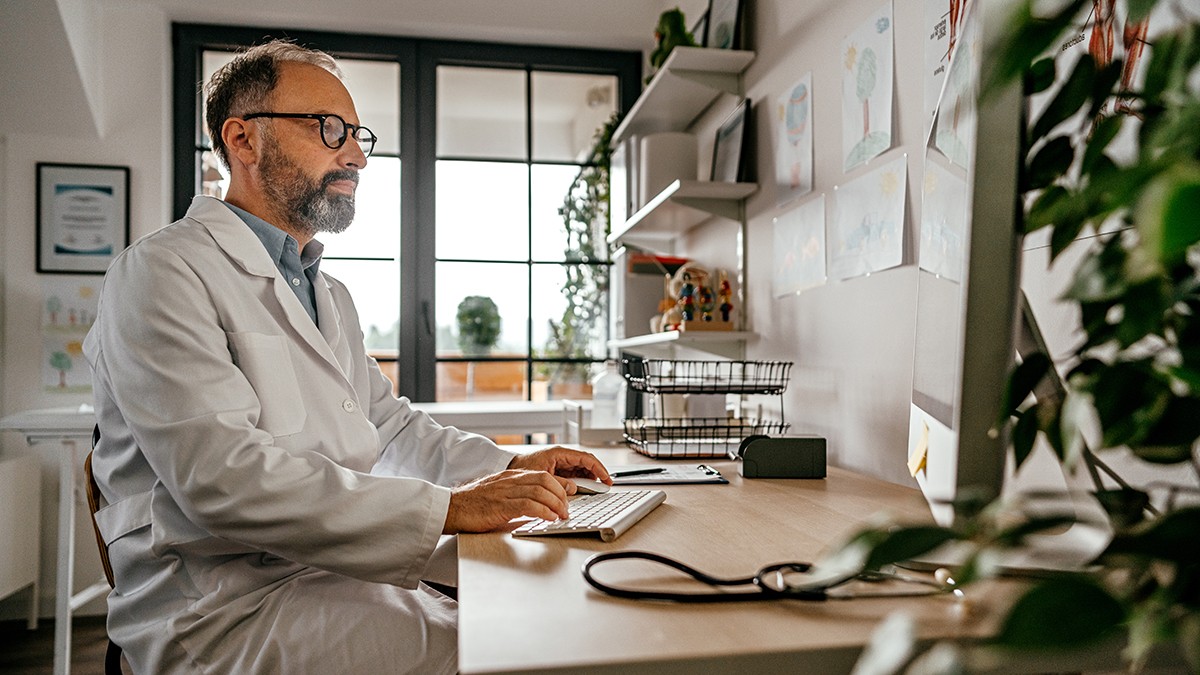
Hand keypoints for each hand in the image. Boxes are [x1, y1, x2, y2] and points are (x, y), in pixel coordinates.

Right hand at [443, 470, 572, 533]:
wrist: (450, 507)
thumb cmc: (472, 504)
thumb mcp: (499, 493)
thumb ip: (517, 494)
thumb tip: (537, 505)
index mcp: (511, 476)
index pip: (543, 474)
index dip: (559, 486)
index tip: (567, 497)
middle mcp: (510, 480)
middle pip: (545, 480)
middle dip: (561, 495)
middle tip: (566, 509)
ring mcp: (505, 492)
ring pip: (540, 491)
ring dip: (555, 504)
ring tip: (561, 515)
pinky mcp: (500, 506)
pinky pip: (528, 505)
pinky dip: (543, 511)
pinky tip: (549, 518)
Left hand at [507, 446, 611, 485]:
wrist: (511, 468)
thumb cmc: (522, 468)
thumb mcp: (541, 476)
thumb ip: (558, 482)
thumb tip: (574, 488)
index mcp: (559, 453)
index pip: (585, 458)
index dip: (598, 468)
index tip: (606, 478)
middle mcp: (562, 456)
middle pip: (586, 463)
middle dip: (597, 473)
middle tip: (605, 485)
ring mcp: (561, 463)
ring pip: (582, 469)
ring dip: (590, 478)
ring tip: (595, 489)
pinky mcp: (559, 470)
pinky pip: (575, 474)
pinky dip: (581, 481)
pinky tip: (584, 488)